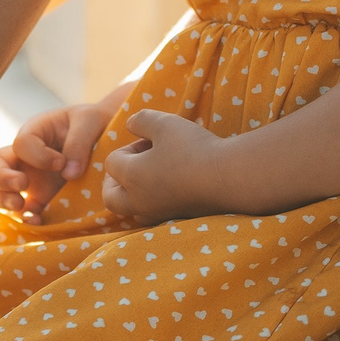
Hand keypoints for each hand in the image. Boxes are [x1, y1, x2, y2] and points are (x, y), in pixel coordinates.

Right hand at [0, 101, 112, 222]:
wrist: (105, 139)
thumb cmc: (93, 123)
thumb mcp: (89, 121)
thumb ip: (79, 142)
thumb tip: (69, 173)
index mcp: (34, 132)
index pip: (21, 144)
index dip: (37, 155)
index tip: (60, 162)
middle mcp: (24, 156)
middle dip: (1, 177)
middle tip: (23, 184)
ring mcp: (29, 179)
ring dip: (3, 199)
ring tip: (21, 206)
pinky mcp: (40, 198)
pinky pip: (23, 211)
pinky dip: (25, 219)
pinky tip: (37, 222)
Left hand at [101, 109, 238, 223]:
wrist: (228, 177)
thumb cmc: (193, 147)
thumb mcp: (164, 122)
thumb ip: (140, 120)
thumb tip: (130, 125)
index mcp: (131, 177)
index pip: (112, 162)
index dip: (129, 147)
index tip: (150, 141)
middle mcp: (139, 201)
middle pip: (111, 197)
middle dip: (116, 180)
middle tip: (134, 164)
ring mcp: (158, 214)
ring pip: (131, 211)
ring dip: (134, 194)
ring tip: (153, 175)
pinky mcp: (175, 220)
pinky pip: (152, 217)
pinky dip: (152, 203)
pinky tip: (172, 186)